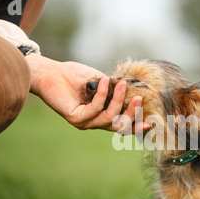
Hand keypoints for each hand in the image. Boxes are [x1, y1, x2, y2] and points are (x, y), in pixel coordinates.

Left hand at [25, 54, 147, 131]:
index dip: (135, 127)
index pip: (121, 126)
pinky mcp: (75, 118)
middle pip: (119, 125)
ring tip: (123, 84)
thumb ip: (115, 89)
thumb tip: (133, 90)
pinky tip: (104, 81)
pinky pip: (95, 109)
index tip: (149, 123)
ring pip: (109, 117)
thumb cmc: (74, 75)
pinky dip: (103, 95)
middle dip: (131, 113)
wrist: (50, 72)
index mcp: (100, 116)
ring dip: (118, 100)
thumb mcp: (100, 82)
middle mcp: (93, 122)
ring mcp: (84, 122)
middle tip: (138, 98)